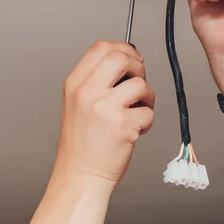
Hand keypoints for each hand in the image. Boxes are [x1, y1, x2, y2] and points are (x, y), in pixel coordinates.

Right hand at [55, 40, 154, 189]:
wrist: (79, 176)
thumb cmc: (81, 144)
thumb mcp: (77, 102)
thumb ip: (96, 80)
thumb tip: (128, 60)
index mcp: (75, 84)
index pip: (101, 47)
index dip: (123, 48)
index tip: (132, 58)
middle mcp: (87, 92)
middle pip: (121, 57)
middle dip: (138, 66)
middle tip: (138, 81)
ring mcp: (105, 108)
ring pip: (140, 84)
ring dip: (146, 97)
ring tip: (136, 111)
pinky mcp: (123, 125)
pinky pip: (148, 112)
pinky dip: (147, 121)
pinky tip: (134, 130)